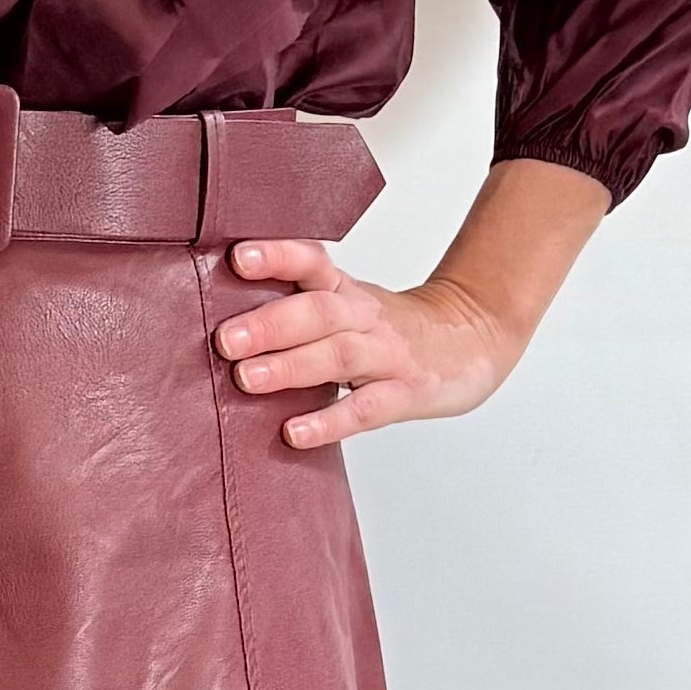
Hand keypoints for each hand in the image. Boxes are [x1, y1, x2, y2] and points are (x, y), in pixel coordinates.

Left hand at [209, 237, 523, 445]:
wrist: (475, 339)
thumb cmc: (392, 328)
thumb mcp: (349, 304)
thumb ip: (297, 306)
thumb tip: (215, 315)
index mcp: (346, 291)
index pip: (313, 263)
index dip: (278, 257)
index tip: (238, 258)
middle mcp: (365, 317)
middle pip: (318, 311)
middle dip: (269, 323)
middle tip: (225, 339)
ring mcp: (387, 355)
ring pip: (338, 355)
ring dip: (290, 367)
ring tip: (246, 380)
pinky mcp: (406, 394)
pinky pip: (366, 409)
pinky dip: (329, 421)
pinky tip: (295, 433)